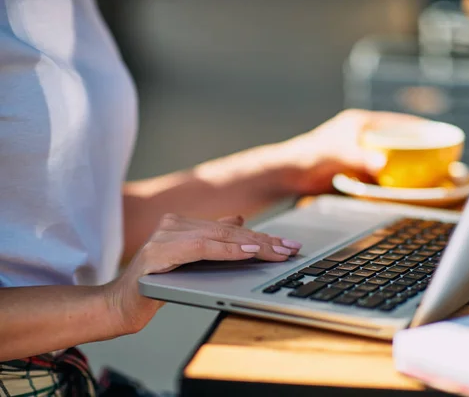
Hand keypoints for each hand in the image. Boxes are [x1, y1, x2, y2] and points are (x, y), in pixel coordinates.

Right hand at [104, 214, 301, 334]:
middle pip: (229, 230)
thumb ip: (212, 240)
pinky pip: (202, 247)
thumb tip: (240, 219)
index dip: (261, 236)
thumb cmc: (157, 285)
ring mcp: (165, 235)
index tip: (286, 244)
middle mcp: (173, 224)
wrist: (121, 305)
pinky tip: (248, 252)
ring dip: (252, 245)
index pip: (230, 228)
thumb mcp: (191, 261)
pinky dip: (227, 250)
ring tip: (278, 251)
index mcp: (182, 224)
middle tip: (290, 248)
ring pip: (219, 235)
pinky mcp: (159, 251)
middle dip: (264, 241)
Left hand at [281, 109, 427, 194]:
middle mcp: (362, 135)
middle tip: (439, 156)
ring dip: (404, 164)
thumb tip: (383, 165)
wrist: (288, 174)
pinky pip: (379, 171)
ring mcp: (358, 152)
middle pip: (396, 139)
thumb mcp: (338, 155)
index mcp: (360, 123)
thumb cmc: (309, 156)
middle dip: (416, 146)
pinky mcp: (354, 169)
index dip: (418, 126)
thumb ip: (360, 158)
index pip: (397, 122)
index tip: (438, 132)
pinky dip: (390, 177)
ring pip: (389, 156)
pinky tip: (401, 186)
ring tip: (427, 172)